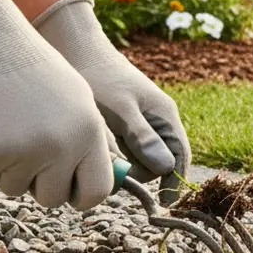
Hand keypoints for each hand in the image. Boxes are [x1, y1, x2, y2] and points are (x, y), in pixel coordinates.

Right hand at [0, 0, 114, 209]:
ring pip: (14, 188)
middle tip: (29, 151)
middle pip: (52, 198)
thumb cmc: (36, 73)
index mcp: (88, 134)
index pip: (97, 191)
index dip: (81, 195)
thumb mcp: (80, 102)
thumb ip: (91, 144)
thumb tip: (103, 185)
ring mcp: (21, 154)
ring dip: (9, 167)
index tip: (69, 188)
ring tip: (7, 126)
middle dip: (40, 183)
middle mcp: (59, 148)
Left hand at [33, 0, 190, 204]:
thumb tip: (165, 167)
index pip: (179, 157)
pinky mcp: (118, 126)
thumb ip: (142, 137)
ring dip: (119, 164)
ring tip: (96, 155)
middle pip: (155, 163)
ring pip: (136, 159)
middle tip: (110, 170)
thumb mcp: (120, 108)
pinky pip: (120, 151)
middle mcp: (155, 122)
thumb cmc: (99, 77)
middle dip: (136, 172)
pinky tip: (91, 149)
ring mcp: (137, 124)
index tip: (163, 202)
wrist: (73, 50)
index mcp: (164, 116)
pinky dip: (108, 155)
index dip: (173, 181)